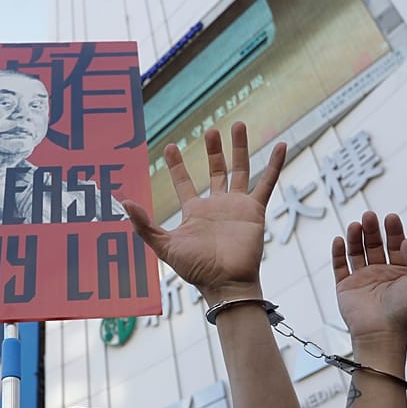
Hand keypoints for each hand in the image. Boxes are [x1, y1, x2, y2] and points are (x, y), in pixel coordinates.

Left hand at [123, 122, 285, 303]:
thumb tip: (124, 202)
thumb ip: (144, 225)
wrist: (226, 282)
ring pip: (240, 170)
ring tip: (238, 124)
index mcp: (195, 212)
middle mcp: (216, 206)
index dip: (177, 166)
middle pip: (215, 171)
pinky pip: (267, 183)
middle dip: (213, 150)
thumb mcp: (164, 246)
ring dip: (239, 148)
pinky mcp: (255, 210)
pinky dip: (275, 164)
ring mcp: (237, 206)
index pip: (184, 183)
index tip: (170, 147)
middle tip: (210, 131)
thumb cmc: (196, 269)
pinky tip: (282, 145)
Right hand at [332, 212, 406, 343]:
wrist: (381, 333)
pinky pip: (340, 266)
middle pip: (374, 244)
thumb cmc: (403, 312)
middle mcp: (380, 273)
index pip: (396, 245)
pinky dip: (338, 252)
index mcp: (399, 272)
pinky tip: (339, 239)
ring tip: (355, 225)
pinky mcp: (345, 286)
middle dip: (372, 230)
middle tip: (369, 216)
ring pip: (356, 252)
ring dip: (355, 237)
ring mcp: (362, 278)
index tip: (391, 218)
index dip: (393, 230)